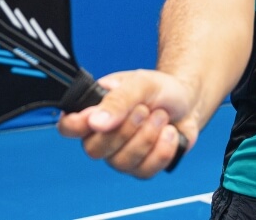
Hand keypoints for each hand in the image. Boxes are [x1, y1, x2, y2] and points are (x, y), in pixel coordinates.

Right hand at [57, 69, 198, 178]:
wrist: (188, 101)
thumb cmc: (159, 89)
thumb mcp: (140, 84)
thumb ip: (118, 100)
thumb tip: (95, 122)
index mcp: (95, 110)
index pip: (68, 126)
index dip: (75, 126)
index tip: (94, 119)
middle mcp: (103, 136)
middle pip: (94, 150)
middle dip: (125, 129)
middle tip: (144, 109)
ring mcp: (121, 154)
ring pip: (121, 163)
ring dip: (147, 137)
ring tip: (161, 117)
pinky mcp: (141, 167)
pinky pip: (144, 171)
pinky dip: (162, 150)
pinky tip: (169, 133)